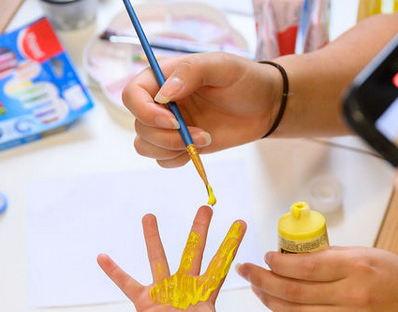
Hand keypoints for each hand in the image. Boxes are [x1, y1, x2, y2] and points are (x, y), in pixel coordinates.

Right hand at [98, 206, 277, 311]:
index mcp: (207, 294)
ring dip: (154, 238)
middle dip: (199, 229)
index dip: (230, 243)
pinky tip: (103, 257)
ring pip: (159, 259)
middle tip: (205, 206)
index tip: (240, 222)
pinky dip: (115, 272)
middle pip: (193, 252)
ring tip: (149, 215)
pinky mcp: (145, 303)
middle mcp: (187, 288)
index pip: (221, 262)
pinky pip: (127, 283)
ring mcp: (165, 294)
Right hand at [122, 53, 282, 167]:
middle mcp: (160, 102)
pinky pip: (162, 160)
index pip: (132, 95)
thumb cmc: (244, 80)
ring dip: (171, 149)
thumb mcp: (222, 66)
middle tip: (199, 134)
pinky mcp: (179, 144)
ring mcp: (168, 125)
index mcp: (163, 77)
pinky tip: (200, 148)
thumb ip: (191, 72)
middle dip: (165, 137)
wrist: (264, 106)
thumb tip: (165, 93)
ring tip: (204, 140)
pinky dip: (177, 159)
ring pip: (145, 146)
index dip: (145, 112)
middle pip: (138, 126)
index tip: (172, 120)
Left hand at [236, 247, 397, 311]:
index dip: (279, 263)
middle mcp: (352, 294)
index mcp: (357, 266)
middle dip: (265, 281)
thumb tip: (297, 256)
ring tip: (257, 292)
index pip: (306, 266)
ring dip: (271, 302)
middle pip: (296, 291)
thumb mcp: (369, 253)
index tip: (266, 257)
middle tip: (248, 272)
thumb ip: (334, 256)